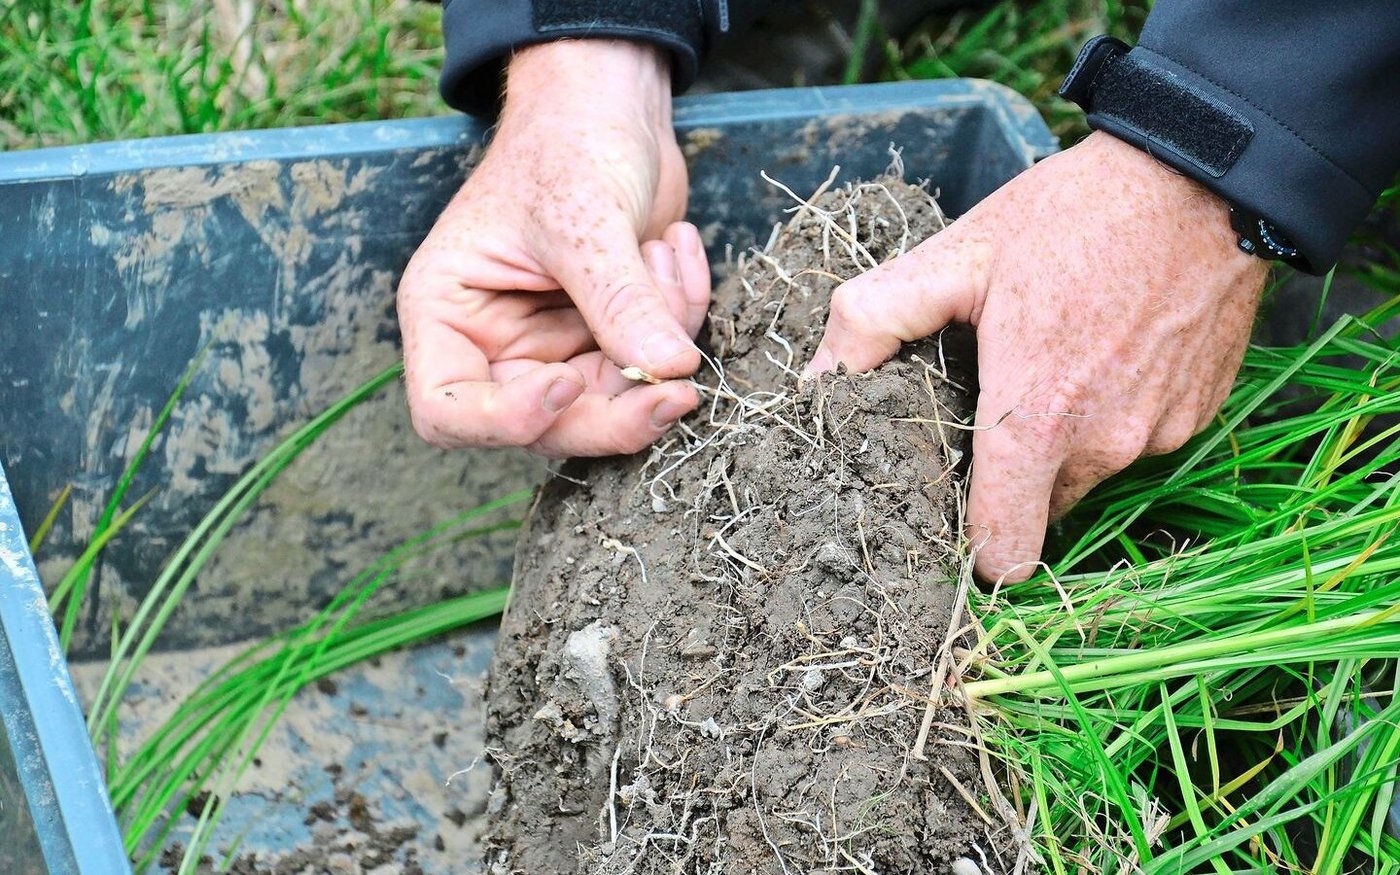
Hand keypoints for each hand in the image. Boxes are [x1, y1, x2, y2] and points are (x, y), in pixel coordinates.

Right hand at [397, 40, 709, 457]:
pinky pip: (653, 364)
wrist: (610, 106)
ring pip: (612, 404)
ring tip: (665, 252)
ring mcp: (556, 347)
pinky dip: (680, 314)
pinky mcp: (609, 340)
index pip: (448, 410)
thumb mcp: (584, 219)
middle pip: (546, 427)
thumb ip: (618, 300)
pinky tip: (675, 247)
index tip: (570, 382)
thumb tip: (668, 370)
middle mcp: (494, 343)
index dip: (506, 420)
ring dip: (659, 342)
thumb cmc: (567, 143)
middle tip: (678, 387)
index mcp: (447, 312)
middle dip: (617, 410)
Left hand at [806, 132, 1268, 582]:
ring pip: (1088, 472)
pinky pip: (1138, 440)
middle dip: (1007, 475)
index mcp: (1037, 421)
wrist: (1205, 174)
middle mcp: (1106, 444)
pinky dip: (1113, 412)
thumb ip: (872, 322)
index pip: (1004, 556)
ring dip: (1061, 439)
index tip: (950, 507)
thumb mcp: (957, 255)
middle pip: (1039, 511)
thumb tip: (813, 382)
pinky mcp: (1199, 414)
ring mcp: (1161, 434)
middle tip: (989, 400)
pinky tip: (1102, 348)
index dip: (970, 544)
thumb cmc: (1074, 213)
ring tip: (1049, 359)